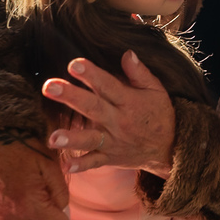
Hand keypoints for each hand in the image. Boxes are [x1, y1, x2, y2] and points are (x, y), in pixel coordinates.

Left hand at [43, 51, 175, 178]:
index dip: (91, 74)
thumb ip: (140, 73)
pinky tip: (66, 166)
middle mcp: (119, 121)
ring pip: (90, 139)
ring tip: (53, 137)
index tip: (74, 64)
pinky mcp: (110, 158)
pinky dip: (81, 165)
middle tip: (49, 86)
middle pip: (93, 107)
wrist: (170, 147)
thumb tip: (126, 53)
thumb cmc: (159, 114)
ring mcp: (113, 141)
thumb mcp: (156, 90)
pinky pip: (94, 162)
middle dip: (71, 96)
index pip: (108, 85)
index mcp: (129, 101)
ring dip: (72, 138)